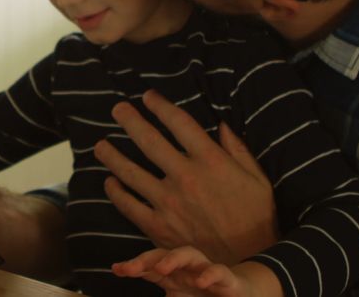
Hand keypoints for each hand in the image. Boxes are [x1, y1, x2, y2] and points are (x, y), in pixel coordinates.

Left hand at [94, 90, 277, 265]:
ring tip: (101, 145)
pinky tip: (110, 182)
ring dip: (112, 155)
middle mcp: (186, 177)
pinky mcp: (158, 226)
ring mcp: (169, 202)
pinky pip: (129, 205)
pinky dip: (116, 192)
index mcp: (211, 161)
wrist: (247, 263)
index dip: (160, 106)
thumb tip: (221, 123)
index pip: (179, 123)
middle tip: (117, 109)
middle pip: (149, 141)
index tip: (148, 96)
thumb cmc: (256, 219)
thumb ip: (238, 149)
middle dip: (130, 121)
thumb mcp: (258, 179)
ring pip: (130, 172)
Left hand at [113, 246, 269, 296]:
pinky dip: (209, 274)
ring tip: (161, 268)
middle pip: (163, 255)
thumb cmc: (205, 296)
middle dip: (146, 259)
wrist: (240, 295)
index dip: (133, 266)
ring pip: (189, 254)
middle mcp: (186, 269)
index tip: (116, 269)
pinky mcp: (226, 278)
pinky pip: (218, 271)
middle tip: (131, 269)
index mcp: (172, 276)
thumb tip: (149, 291)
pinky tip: (200, 281)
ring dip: (173, 258)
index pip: (149, 267)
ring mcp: (205, 270)